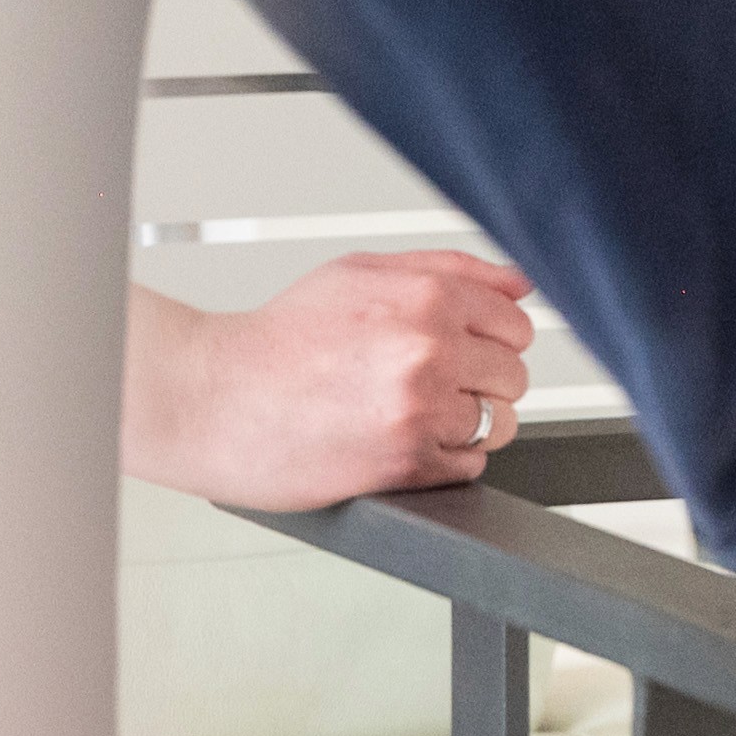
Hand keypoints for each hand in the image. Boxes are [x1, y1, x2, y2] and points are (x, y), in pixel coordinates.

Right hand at [120, 250, 536, 511]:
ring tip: (410, 412)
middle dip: (480, 380)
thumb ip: (449, 269)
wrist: (216, 397)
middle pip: (514, 374)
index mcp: (425, 295)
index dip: (491, 338)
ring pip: (499, 423)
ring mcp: (421, 409)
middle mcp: (430, 349)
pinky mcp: (407, 463)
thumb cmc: (279, 339)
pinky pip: (470, 466)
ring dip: (466, 423)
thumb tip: (519, 282)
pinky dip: (444, 459)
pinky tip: (400, 439)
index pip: (517, 322)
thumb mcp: (360, 274)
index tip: (462, 348)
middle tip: (428, 383)